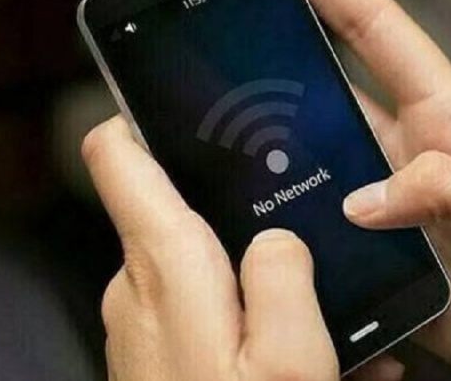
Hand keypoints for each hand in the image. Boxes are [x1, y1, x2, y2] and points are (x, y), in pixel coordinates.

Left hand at [82, 117, 404, 380]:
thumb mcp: (292, 360)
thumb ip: (285, 274)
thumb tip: (278, 236)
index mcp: (166, 269)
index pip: (121, 155)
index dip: (146, 115)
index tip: (186, 97)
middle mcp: (140, 289)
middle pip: (182, 208)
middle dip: (248, 215)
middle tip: (314, 238)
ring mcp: (146, 323)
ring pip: (207, 264)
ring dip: (267, 281)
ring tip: (329, 318)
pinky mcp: (161, 351)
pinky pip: (209, 310)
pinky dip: (256, 319)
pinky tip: (312, 355)